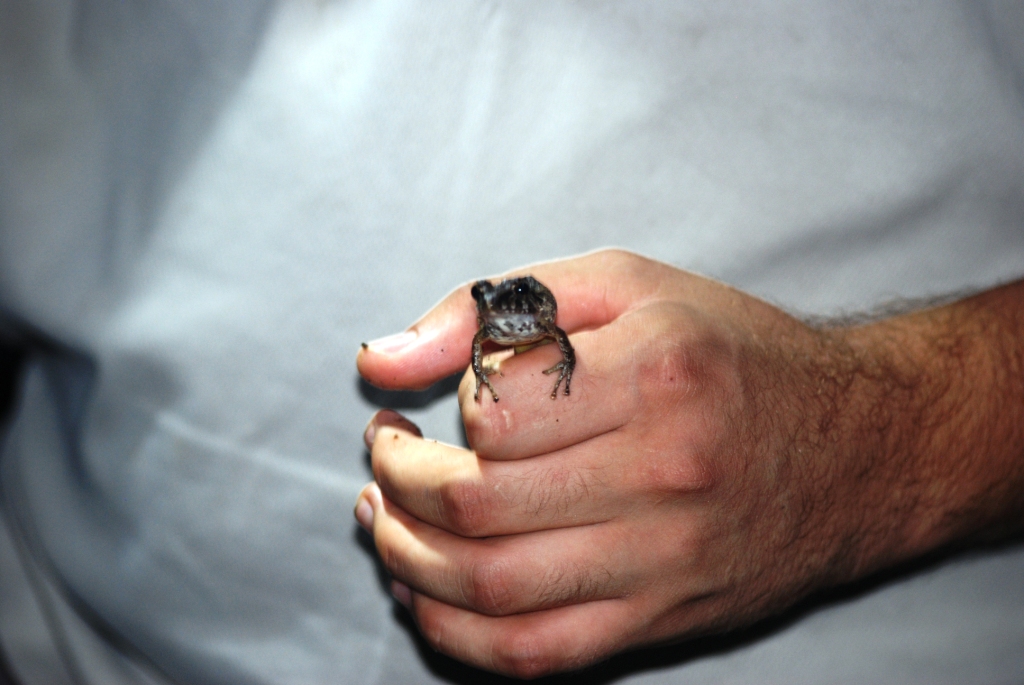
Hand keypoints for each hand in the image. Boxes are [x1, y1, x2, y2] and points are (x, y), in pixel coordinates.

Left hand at [355, 249, 1023, 677]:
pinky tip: (424, 590)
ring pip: (490, 586)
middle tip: (387, 454)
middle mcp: (666, 471)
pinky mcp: (661, 618)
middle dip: (398, 481)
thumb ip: (492, 306)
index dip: (446, 406)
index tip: (442, 400)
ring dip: (406, 555)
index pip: (495, 409)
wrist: (857, 447)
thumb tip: (380, 358)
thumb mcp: (623, 286)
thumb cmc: (732, 354)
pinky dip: (454, 633)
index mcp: (659, 371)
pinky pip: (534, 653)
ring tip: (386, 515)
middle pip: (478, 503)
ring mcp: (666, 559)